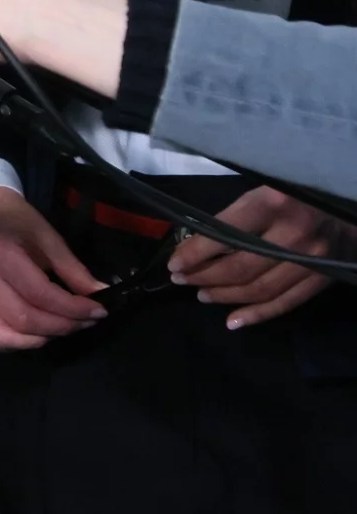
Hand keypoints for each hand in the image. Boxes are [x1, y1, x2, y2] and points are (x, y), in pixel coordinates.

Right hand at [0, 189, 105, 351]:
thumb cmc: (18, 224)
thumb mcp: (50, 238)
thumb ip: (73, 269)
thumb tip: (100, 295)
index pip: (40, 294)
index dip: (74, 309)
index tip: (98, 312)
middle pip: (23, 319)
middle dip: (62, 326)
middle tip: (84, 322)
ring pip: (2, 336)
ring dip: (39, 339)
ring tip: (60, 328)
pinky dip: (16, 345)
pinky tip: (35, 332)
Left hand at [169, 186, 348, 329]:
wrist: (347, 210)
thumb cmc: (295, 196)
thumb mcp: (262, 192)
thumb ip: (233, 217)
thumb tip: (194, 244)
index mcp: (273, 204)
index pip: (224, 234)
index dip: (195, 253)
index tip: (174, 263)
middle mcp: (295, 234)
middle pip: (241, 267)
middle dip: (205, 276)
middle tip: (183, 279)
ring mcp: (313, 260)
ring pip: (260, 289)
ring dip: (225, 296)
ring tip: (201, 295)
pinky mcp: (323, 278)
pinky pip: (286, 303)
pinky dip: (257, 315)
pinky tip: (233, 321)